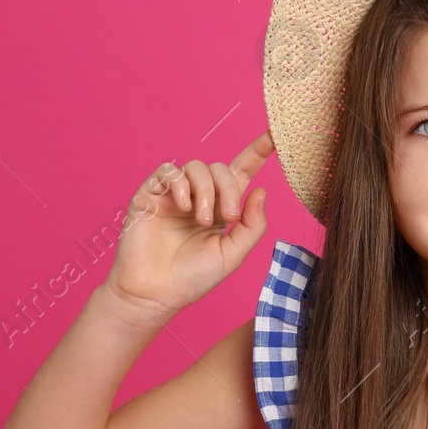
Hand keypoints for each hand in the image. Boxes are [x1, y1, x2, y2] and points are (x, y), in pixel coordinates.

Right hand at [101, 130, 275, 322]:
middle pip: (221, 168)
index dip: (258, 152)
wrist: (155, 293)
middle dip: (230, 189)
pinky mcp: (151, 194)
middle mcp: (199, 197)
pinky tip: (184, 207)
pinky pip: (169, 171)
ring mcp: (175, 194)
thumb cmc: (192, 278)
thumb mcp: (233, 254)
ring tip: (202, 219)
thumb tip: (262, 191)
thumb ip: (252, 225)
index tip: (276, 134)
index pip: (242, 172)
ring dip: (206, 190)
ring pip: (197, 167)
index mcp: (222, 208)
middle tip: (228, 217)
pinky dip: (181, 185)